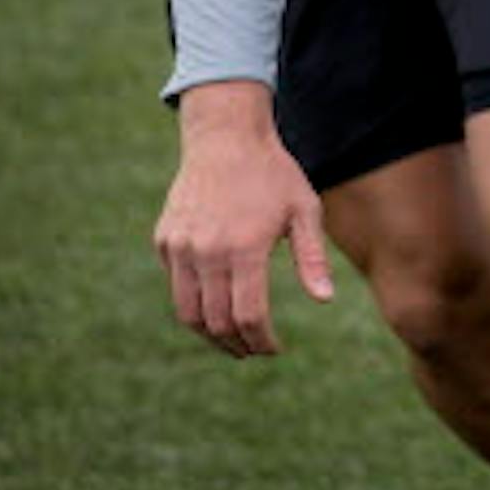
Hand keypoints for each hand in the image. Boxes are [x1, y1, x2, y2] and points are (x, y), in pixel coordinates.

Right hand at [154, 80, 333, 358]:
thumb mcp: (304, 210)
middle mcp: (207, 251)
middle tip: (253, 351)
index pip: (249, 315)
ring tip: (232, 341)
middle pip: (217, 322)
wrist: (225, 138)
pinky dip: (193, 305)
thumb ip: (312, 257)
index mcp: (245, 247)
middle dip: (237, 345)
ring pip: (188, 312)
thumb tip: (325, 300)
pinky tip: (214, 305)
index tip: (274, 349)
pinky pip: (176, 286)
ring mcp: (181, 247)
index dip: (262, 341)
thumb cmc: (274, 174)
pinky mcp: (165, 240)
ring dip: (210, 335)